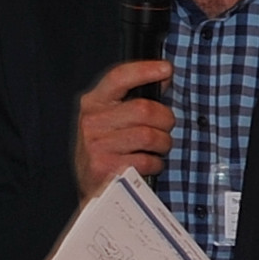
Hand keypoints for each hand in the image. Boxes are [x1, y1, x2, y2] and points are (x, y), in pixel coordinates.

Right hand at [73, 61, 170, 198]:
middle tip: (166, 127)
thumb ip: (135, 98)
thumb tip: (164, 76)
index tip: (166, 68)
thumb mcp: (112, 120)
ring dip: (163, 143)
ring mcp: (97, 145)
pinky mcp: (106, 168)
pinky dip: (156, 163)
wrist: (93, 191)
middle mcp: (92, 121)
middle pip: (144, 109)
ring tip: (158, 148)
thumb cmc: (107, 150)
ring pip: (149, 135)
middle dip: (165, 119)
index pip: (119, 77)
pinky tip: (149, 164)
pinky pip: (147, 160)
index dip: (144, 70)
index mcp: (93, 103)